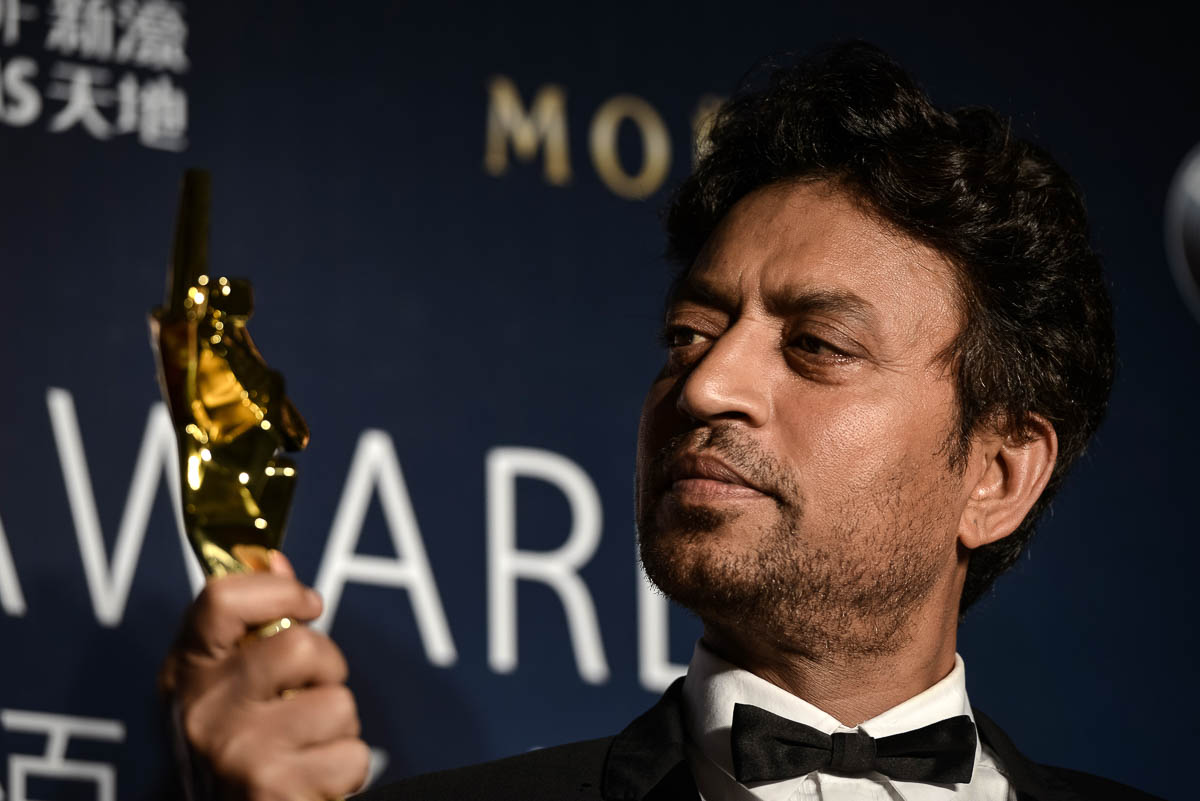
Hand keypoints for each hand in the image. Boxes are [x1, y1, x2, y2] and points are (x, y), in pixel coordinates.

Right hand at [161, 551, 368, 800]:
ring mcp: (237, 753)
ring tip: (307, 744)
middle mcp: (204, 710)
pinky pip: (352, 756)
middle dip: (328, 668)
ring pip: (339, 704)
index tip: (308, 604)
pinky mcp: (273, 792)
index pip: (223, 599)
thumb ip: (252, 622)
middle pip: (304, 647)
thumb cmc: (233, 742)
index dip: (280, 590)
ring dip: (339, 727)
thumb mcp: (225, 681)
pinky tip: (312, 778)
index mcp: (188, 670)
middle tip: (310, 693)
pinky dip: (345, 769)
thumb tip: (275, 558)